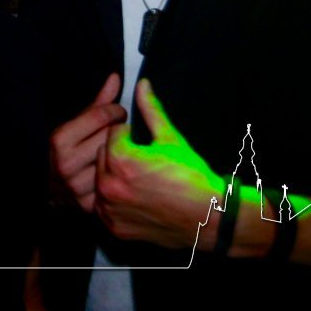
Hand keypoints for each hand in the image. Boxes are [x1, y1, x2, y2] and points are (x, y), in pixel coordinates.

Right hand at [50, 73, 125, 211]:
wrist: (48, 187)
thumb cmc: (66, 149)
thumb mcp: (76, 122)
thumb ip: (99, 102)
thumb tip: (116, 77)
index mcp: (59, 140)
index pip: (101, 116)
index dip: (115, 110)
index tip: (118, 112)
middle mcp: (65, 164)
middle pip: (110, 138)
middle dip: (118, 132)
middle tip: (119, 132)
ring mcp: (76, 187)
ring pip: (115, 161)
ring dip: (120, 155)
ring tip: (117, 150)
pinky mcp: (87, 205)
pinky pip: (114, 183)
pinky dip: (117, 176)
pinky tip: (114, 171)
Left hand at [94, 78, 221, 249]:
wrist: (209, 217)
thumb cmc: (192, 176)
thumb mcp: (171, 138)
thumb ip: (151, 109)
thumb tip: (142, 84)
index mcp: (121, 160)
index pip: (112, 133)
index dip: (129, 135)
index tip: (144, 144)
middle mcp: (109, 185)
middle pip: (101, 156)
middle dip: (117, 155)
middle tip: (143, 162)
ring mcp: (111, 209)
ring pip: (100, 181)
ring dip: (113, 176)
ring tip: (140, 180)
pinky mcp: (115, 227)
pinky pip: (104, 206)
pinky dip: (115, 201)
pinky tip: (136, 198)